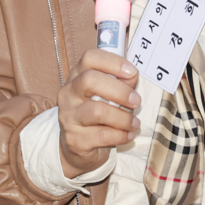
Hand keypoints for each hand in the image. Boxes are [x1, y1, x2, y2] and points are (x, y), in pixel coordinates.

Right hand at [57, 48, 140, 178]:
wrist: (79, 147)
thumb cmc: (98, 115)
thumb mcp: (108, 95)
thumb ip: (121, 83)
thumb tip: (132, 76)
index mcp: (77, 76)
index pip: (89, 58)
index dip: (112, 62)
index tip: (132, 72)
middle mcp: (68, 94)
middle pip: (89, 80)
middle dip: (119, 90)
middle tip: (136, 101)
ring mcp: (68, 117)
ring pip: (97, 111)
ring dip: (123, 118)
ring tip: (135, 123)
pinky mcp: (74, 139)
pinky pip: (102, 135)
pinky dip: (121, 135)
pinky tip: (128, 135)